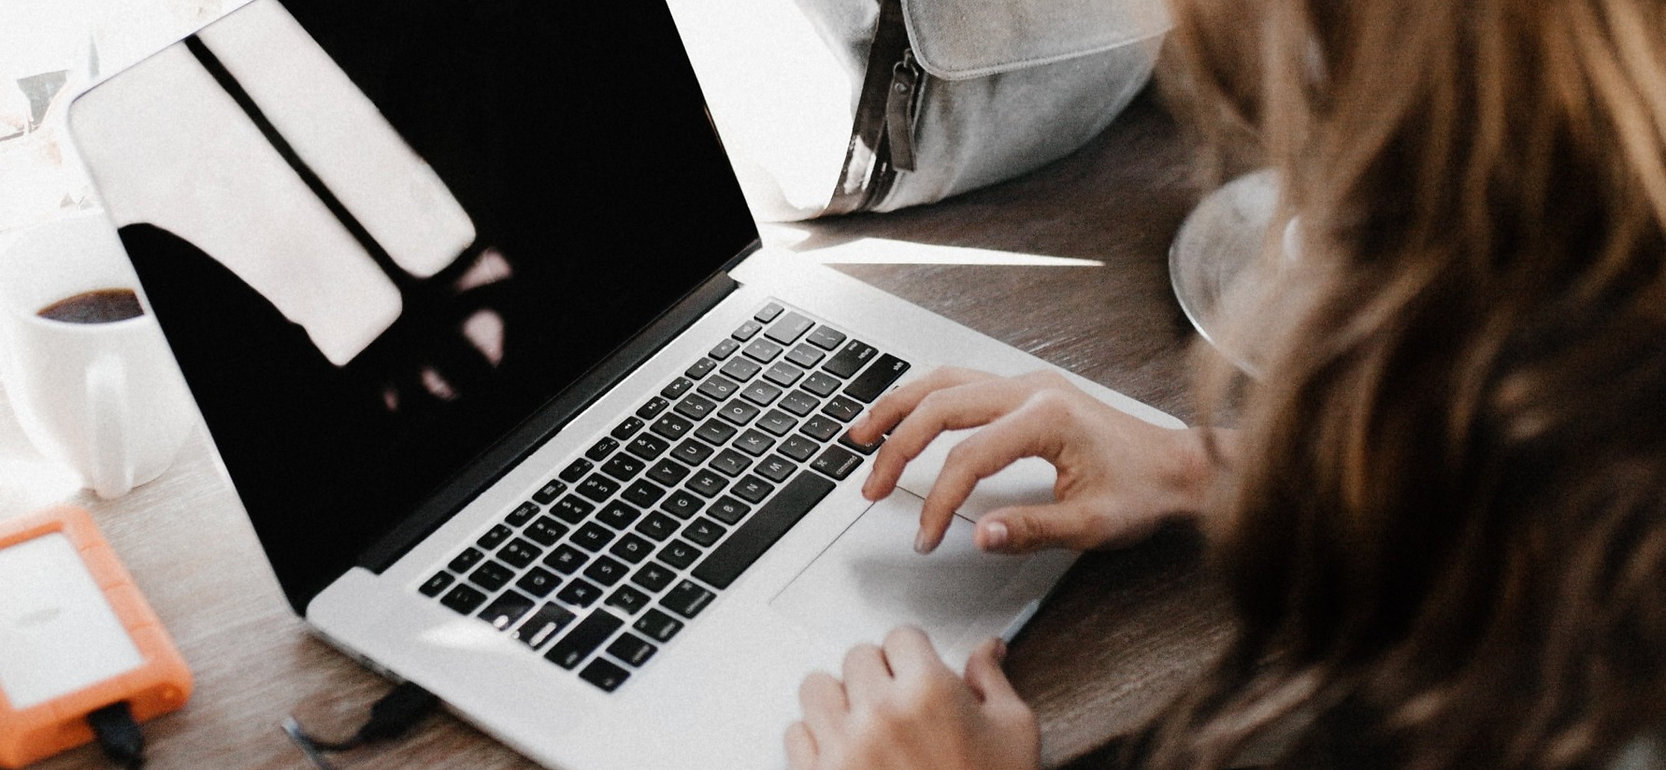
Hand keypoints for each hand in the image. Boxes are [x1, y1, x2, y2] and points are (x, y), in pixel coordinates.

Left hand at [786, 628, 1039, 769]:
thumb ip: (992, 682)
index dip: (914, 655)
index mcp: (929, 692)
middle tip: (898, 703)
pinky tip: (845, 752)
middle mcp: (880, 713)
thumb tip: (986, 650)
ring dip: (838, 700)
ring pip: (816, 688)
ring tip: (863, 722)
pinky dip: (815, 740)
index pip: (901, 636)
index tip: (917, 672)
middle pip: (857, 657)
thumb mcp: (1013, 733)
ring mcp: (844, 747)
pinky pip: (795, 734)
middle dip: (878, 674)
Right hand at [850, 367, 1214, 553]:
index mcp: (1047, 418)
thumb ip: (1032, 529)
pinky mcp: (1027, 389)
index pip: (967, 457)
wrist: (1181, 467)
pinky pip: (961, 382)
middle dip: (897, 448)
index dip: (938, 501)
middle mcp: (1032, 389)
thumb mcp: (1093, 525)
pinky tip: (904, 416)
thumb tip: (979, 534)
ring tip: (862, 436)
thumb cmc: (1145, 491)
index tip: (926, 537)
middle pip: (941, 406)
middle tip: (871, 488)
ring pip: (944, 381)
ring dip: (899, 408)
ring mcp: (1028, 383)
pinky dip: (924, 398)